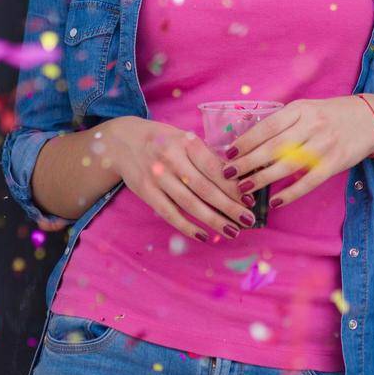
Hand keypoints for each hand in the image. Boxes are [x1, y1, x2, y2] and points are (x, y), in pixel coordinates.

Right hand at [103, 117, 253, 243]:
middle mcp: (171, 158)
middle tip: (248, 220)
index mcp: (186, 141)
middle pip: (205, 188)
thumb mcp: (185, 139)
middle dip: (229, 206)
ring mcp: (157, 176)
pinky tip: (204, 235)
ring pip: (189, 203)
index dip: (233, 186)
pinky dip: (187, 226)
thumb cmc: (163, 140)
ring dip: (213, 220)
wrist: (123, 141)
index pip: (214, 168)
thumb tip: (237, 179)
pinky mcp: (145, 191)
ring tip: (232, 230)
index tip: (250, 200)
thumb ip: (207, 156)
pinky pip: (169, 213)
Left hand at [222, 96, 373, 208]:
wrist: (369, 120)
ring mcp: (324, 146)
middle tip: (228, 174)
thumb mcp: (306, 108)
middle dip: (248, 162)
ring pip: (288, 165)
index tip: (229, 153)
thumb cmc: (329, 114)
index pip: (268, 126)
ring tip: (244, 188)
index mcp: (301, 109)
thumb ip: (282, 122)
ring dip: (263, 179)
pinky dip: (290, 193)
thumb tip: (248, 140)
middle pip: (274, 147)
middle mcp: (312, 125)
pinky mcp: (334, 164)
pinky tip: (274, 200)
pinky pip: (308, 182)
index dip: (247, 141)